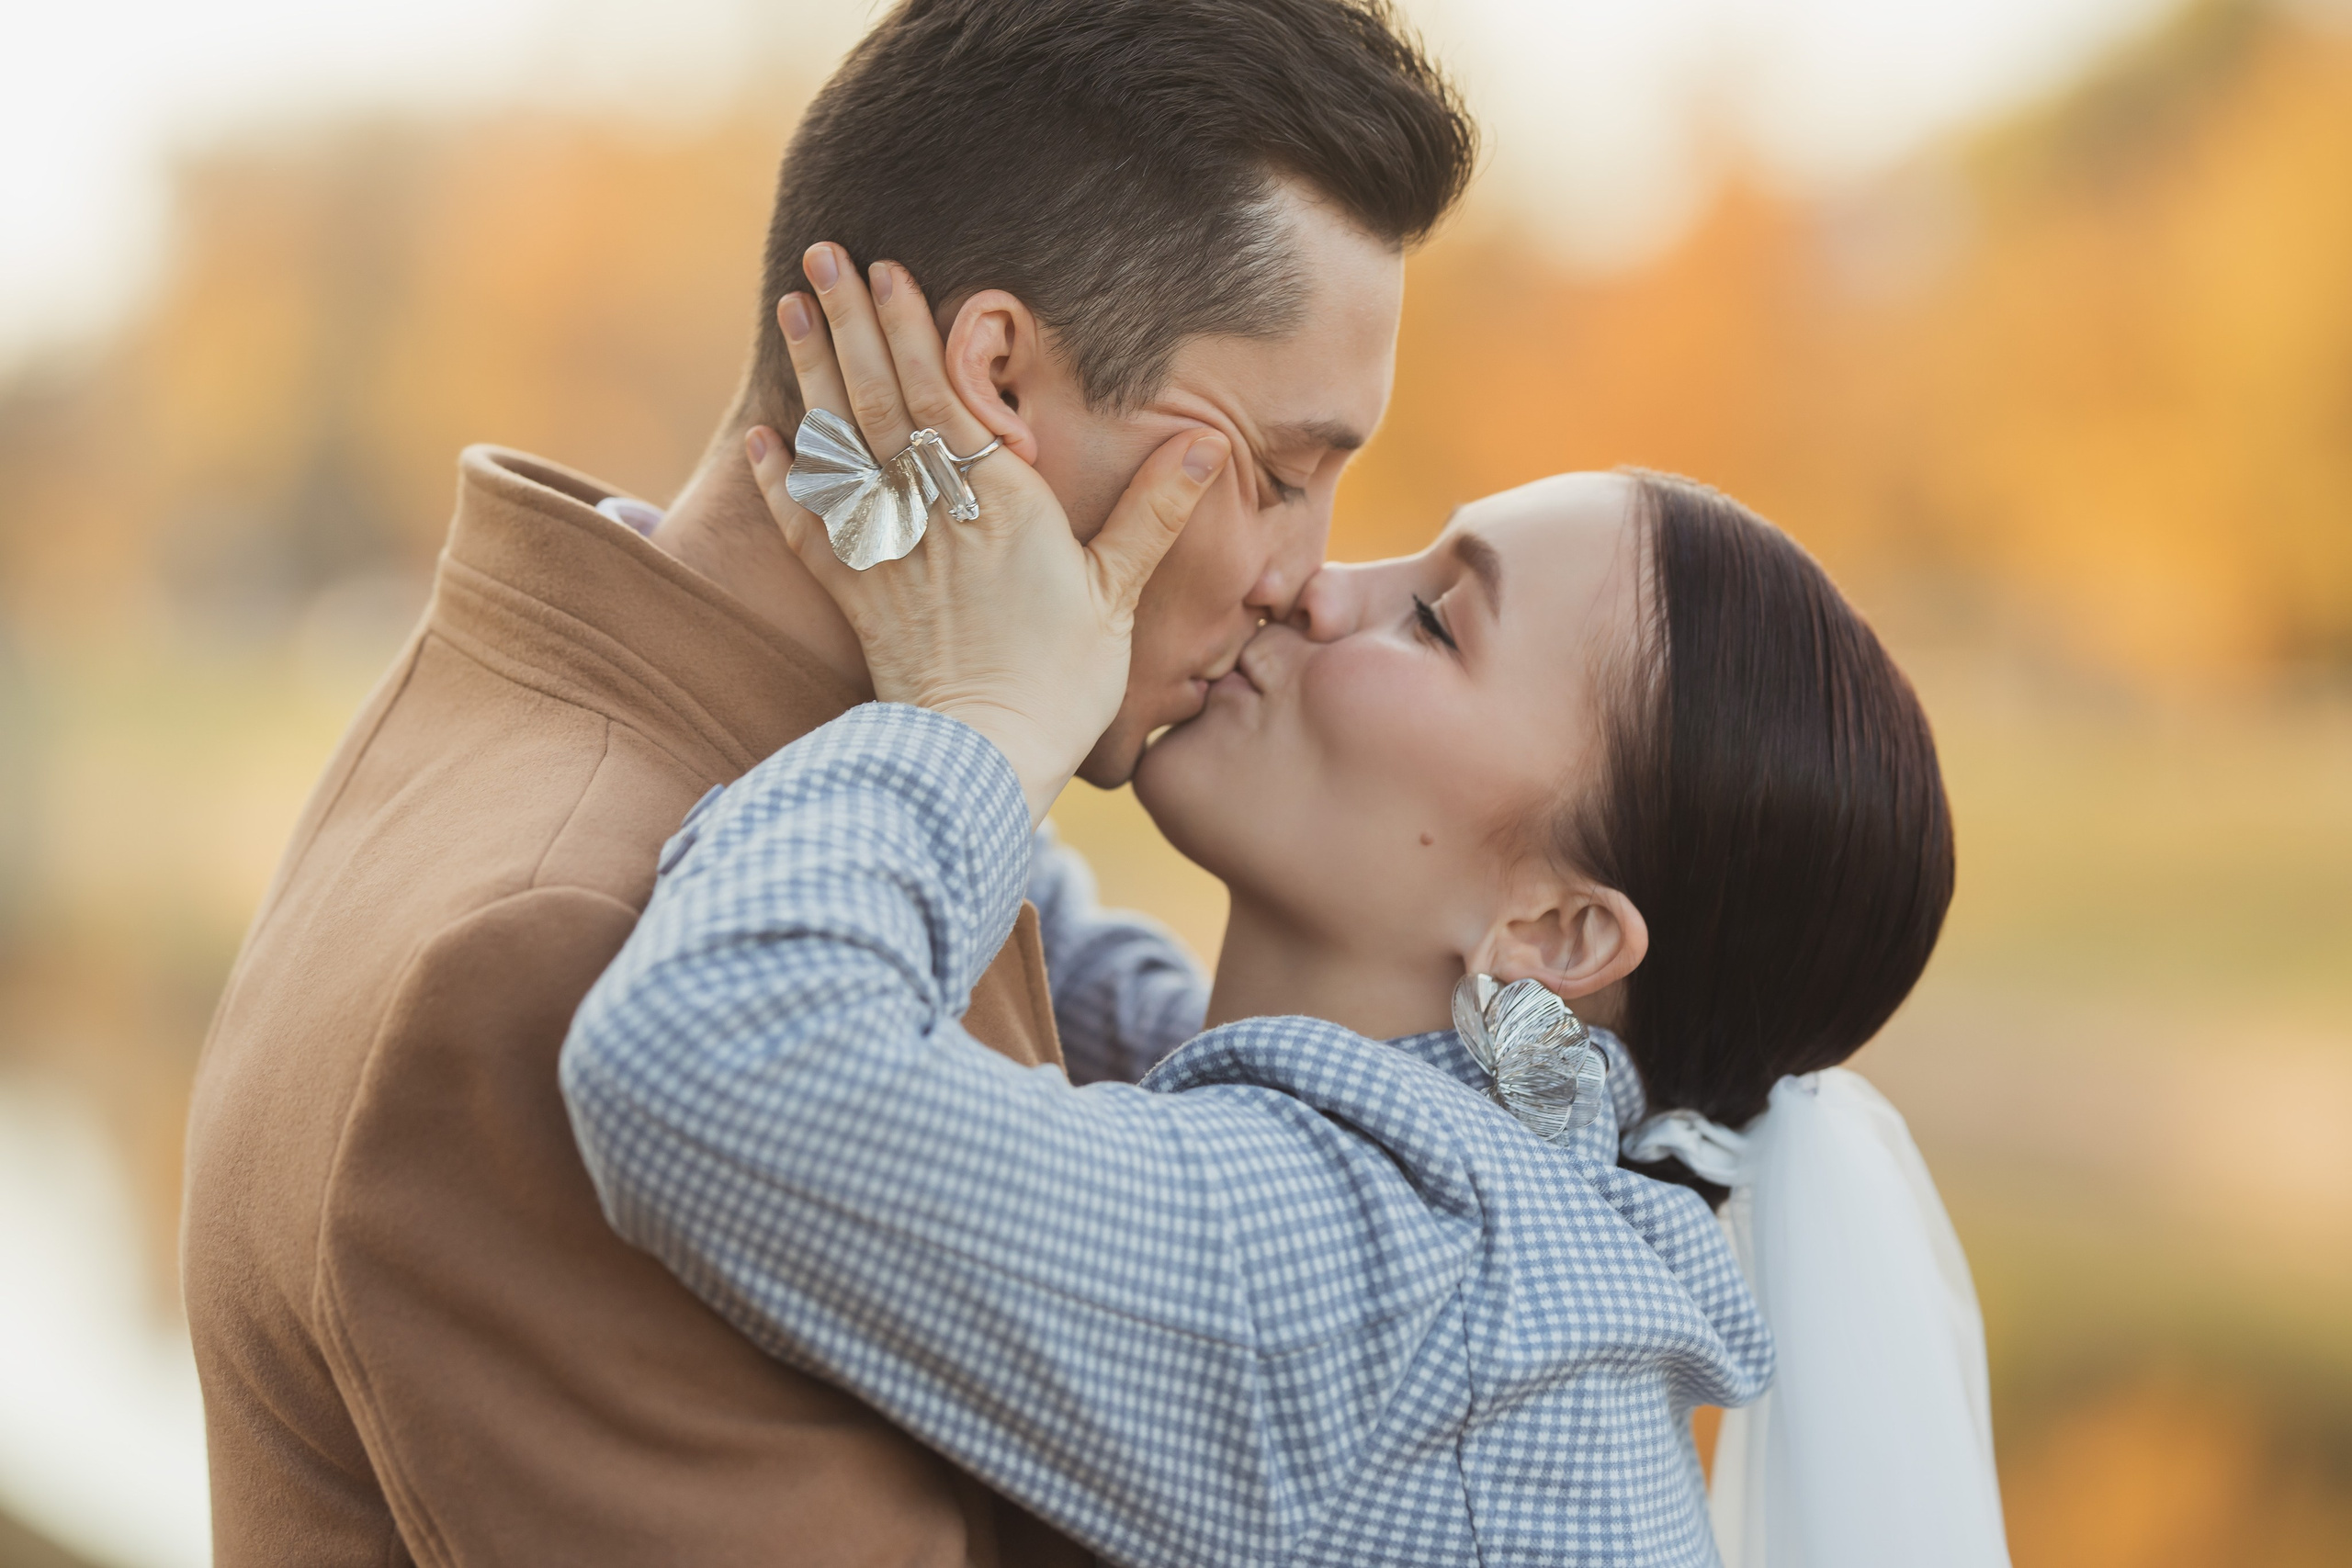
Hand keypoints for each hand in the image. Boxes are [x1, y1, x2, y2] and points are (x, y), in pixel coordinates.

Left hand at [747, 245, 1228, 823]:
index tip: (885, 268)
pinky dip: (782, 481)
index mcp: (995, 501)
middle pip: (876, 398)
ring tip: (789, 309)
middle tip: (818, 256)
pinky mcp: (853, 597)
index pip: (939, 393)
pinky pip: (806, 527)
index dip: (909, 327)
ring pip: (837, 444)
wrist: (983, 757)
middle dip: (848, 322)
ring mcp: (882, 551)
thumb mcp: (1118, 592)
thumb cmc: (1060, 680)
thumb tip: (1205, 444)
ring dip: (811, 374)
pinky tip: (766, 440)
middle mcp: (929, 512)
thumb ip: (1152, 512)